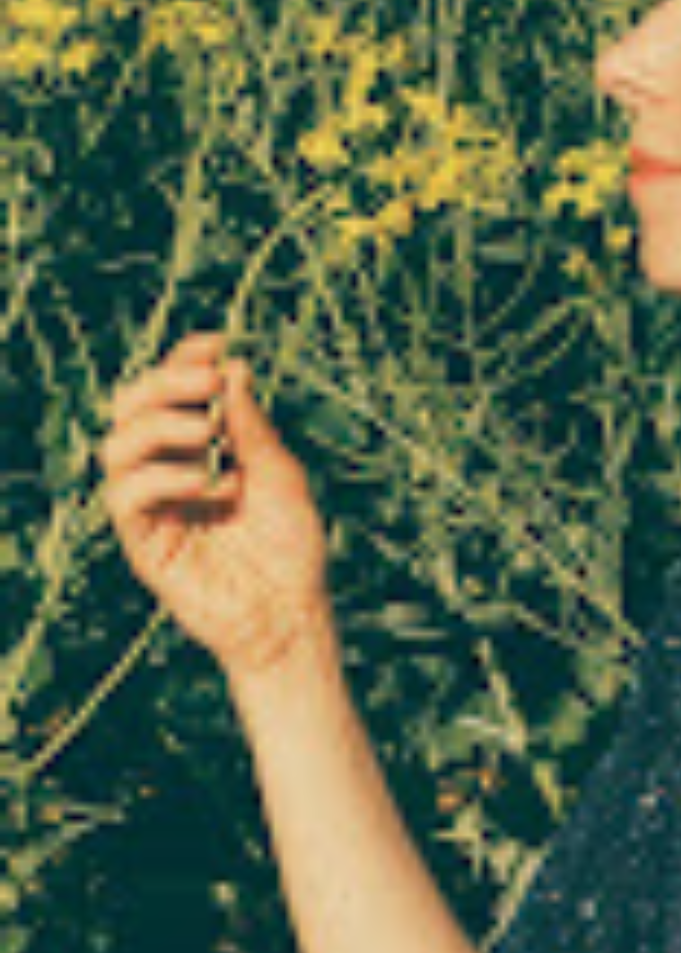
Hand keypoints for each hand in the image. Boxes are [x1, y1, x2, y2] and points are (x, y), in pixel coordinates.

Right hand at [99, 331, 331, 679]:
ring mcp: (152, 505)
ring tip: (212, 435)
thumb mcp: (281, 472)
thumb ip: (252, 426)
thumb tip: (233, 366)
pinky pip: (124, 497)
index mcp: (200, 446)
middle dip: (165, 382)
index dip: (186, 358)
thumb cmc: (292, 543)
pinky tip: (209, 482)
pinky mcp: (143, 542)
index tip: (220, 342)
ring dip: (162, 425)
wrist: (290, 610)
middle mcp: (168, 468)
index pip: (171, 388)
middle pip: (130, 406)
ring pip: (116, 445)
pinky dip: (164, 476)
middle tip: (209, 386)